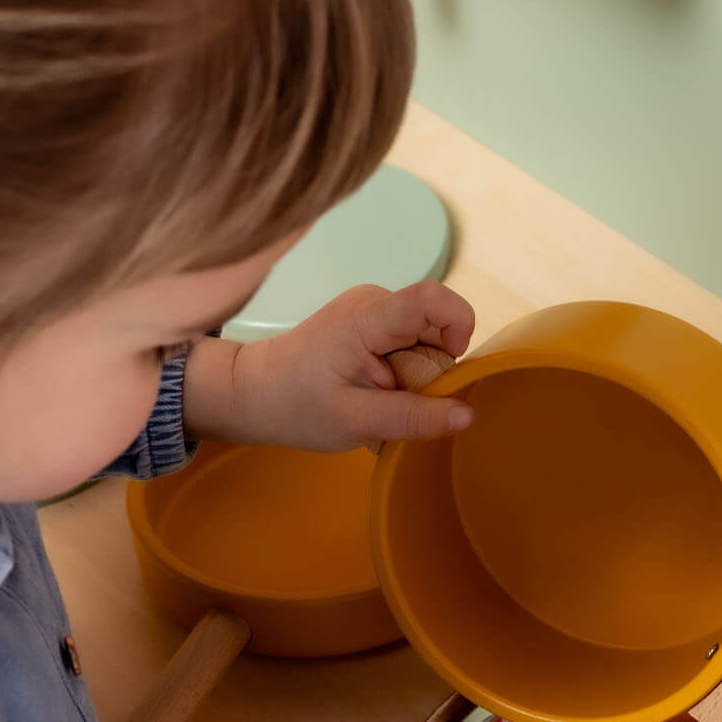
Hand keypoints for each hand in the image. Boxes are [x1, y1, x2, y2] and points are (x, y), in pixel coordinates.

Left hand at [217, 282, 475, 450]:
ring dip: (415, 372)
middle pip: (433, 324)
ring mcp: (370, 307)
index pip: (432, 298)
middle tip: (393, 399)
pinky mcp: (369, 319)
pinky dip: (402, 368)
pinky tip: (374, 388)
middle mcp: (373, 301)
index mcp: (366, 318)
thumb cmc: (297, 407)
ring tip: (379, 396)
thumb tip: (468, 413)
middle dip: (429, 368)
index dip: (458, 326)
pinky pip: (408, 340)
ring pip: (423, 336)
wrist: (253, 393)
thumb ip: (413, 417)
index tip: (449, 365)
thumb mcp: (356, 422)